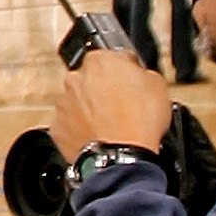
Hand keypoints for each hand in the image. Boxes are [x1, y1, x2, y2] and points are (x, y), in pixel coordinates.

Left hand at [48, 49, 173, 164]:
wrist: (122, 158)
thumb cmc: (139, 123)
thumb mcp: (157, 85)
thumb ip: (142, 72)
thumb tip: (140, 74)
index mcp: (99, 61)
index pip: (111, 57)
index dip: (124, 72)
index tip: (130, 83)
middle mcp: (76, 79)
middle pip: (90, 80)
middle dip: (103, 91)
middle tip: (122, 107)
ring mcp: (64, 104)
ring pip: (77, 103)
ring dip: (90, 111)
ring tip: (112, 127)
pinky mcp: (58, 129)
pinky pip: (69, 126)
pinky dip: (81, 131)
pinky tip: (99, 138)